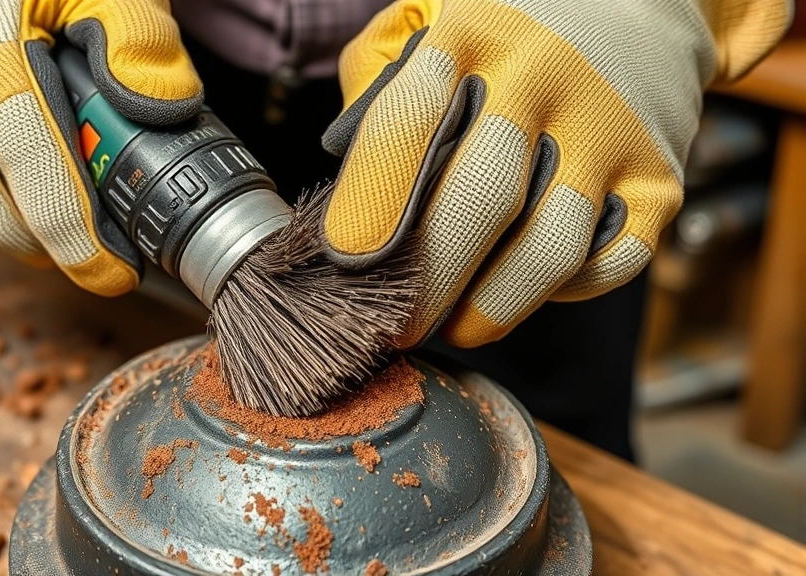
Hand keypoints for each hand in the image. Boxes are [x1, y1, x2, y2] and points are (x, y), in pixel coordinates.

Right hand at [0, 0, 201, 295]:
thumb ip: (134, 35)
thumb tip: (168, 103)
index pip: (47, 194)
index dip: (88, 250)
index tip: (121, 273)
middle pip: (21, 227)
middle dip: (71, 241)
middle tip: (109, 228)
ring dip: (34, 228)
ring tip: (64, 191)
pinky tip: (18, 180)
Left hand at [322, 0, 789, 347]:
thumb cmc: (511, 26)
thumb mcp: (433, 15)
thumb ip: (378, 77)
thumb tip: (352, 173)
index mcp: (470, 33)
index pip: (410, 122)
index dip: (373, 200)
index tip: (347, 259)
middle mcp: (544, 79)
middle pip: (481, 199)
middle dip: (428, 280)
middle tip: (394, 324)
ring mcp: (609, 130)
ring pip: (551, 245)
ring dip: (495, 304)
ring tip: (457, 328)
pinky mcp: (659, 177)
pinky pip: (614, 260)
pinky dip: (567, 291)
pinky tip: (526, 289)